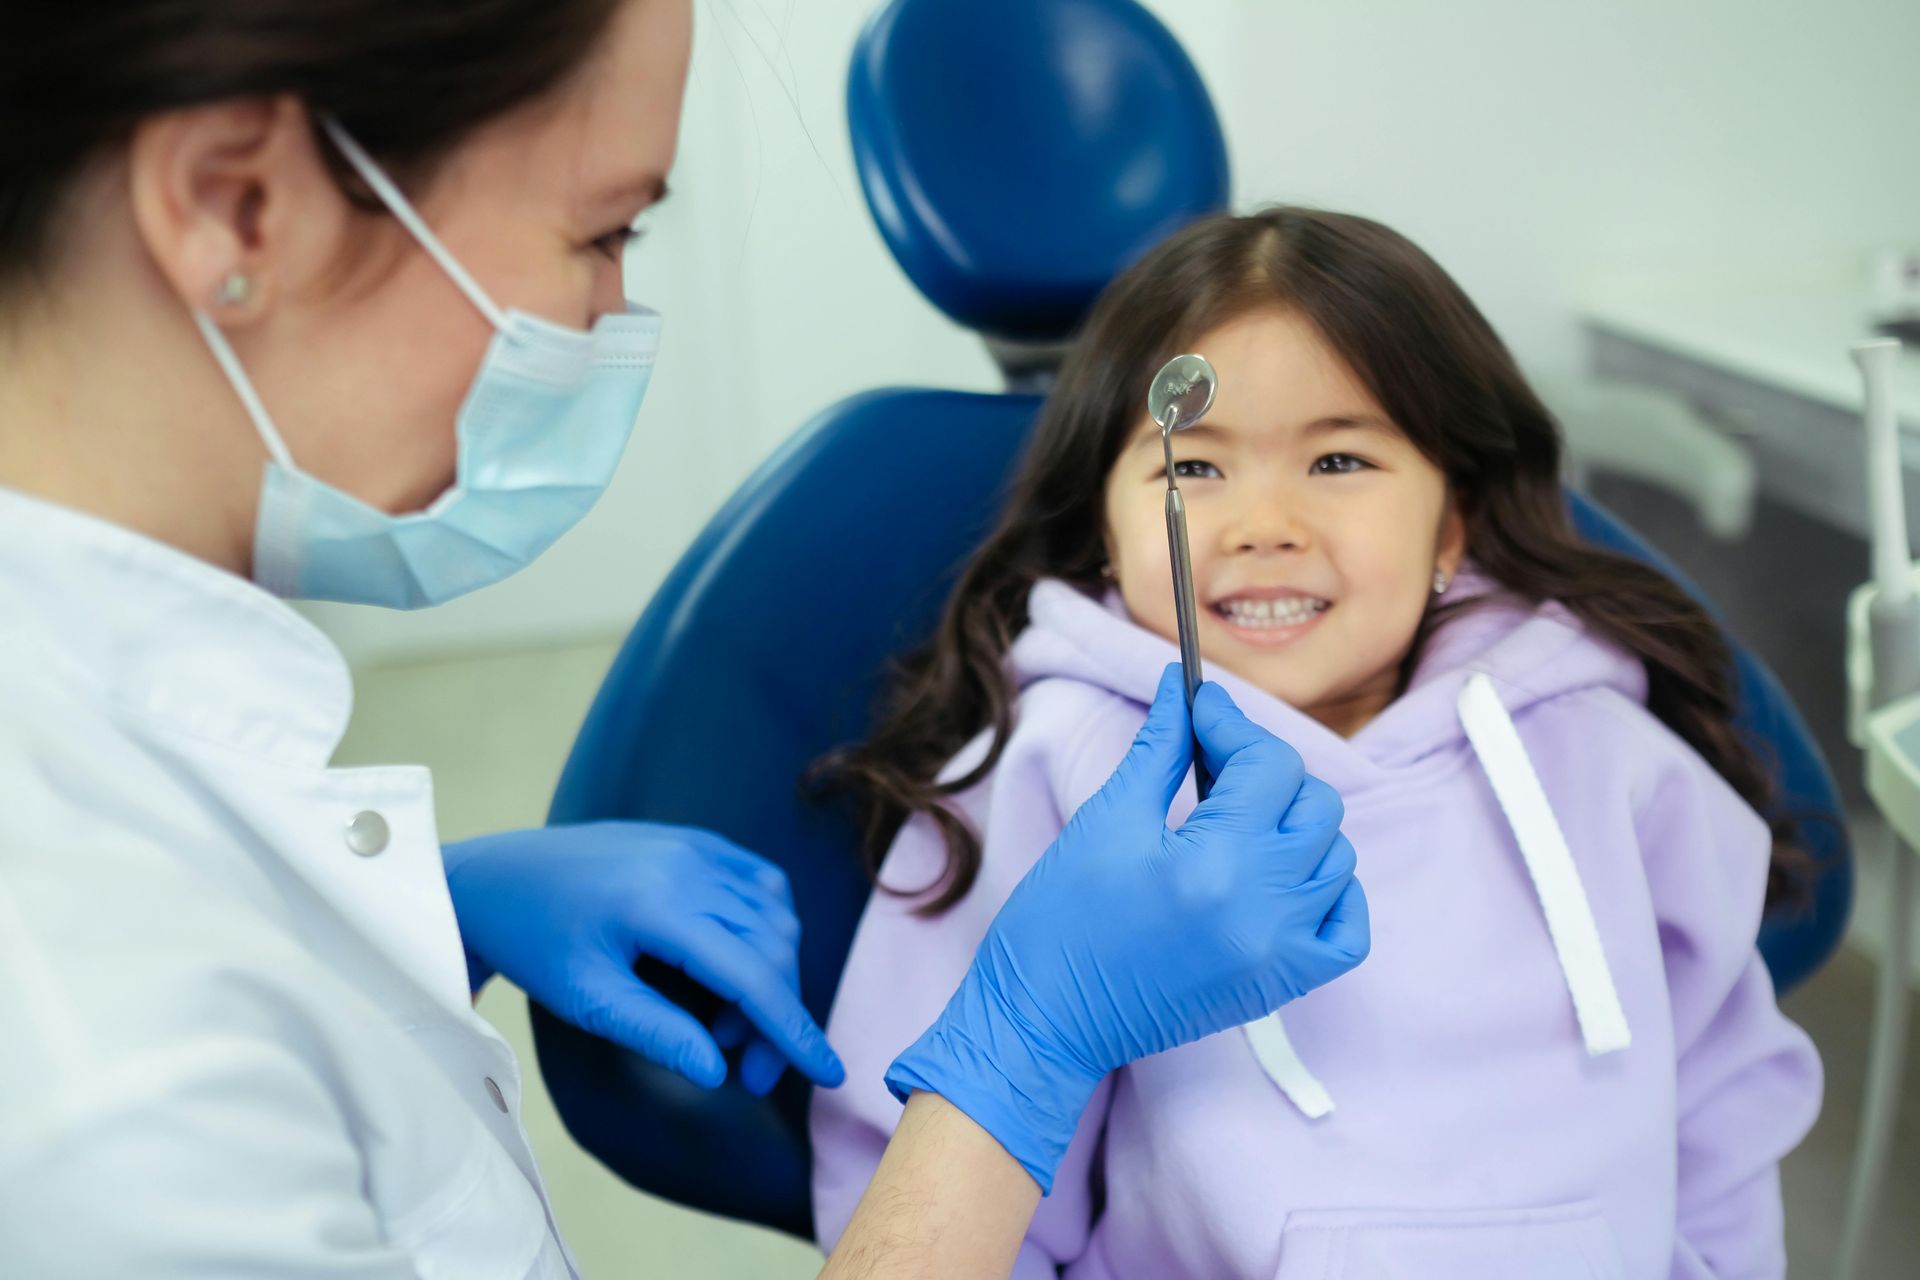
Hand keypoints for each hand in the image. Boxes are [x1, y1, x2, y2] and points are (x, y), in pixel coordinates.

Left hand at [444, 822, 844, 1093]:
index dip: (794, 1029)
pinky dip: (768, 928)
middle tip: (746, 1072)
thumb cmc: (534, 942)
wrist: (497, 877)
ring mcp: (695, 845)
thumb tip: (719, 1073)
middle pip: (772, 948)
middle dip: (775, 1017)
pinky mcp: (695, 840)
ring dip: (771, 975)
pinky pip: (759, 882)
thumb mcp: (586, 999)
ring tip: (727, 1024)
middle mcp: (688, 865)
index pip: (752, 975)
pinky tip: (740, 965)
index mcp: (658, 905)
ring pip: (775, 916)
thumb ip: (657, 1033)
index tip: (829, 1074)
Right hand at [887, 665, 1367, 1188]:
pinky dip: (1330, 891)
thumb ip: (1161, 749)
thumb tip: (1181, 689)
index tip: (1199, 709)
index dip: (1232, 724)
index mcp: (1214, 863)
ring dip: (1296, 825)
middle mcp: (1264, 909)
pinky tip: (1282, 874)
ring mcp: (1282, 952)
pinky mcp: (1283, 984)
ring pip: (1335, 857)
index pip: (1267, 765)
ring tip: (1239, 819)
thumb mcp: (1107, 820)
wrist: (1047, 1018)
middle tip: (1212, 762)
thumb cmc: (1060, 920)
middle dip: (1266, 769)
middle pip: (1313, 804)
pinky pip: (1347, 927)